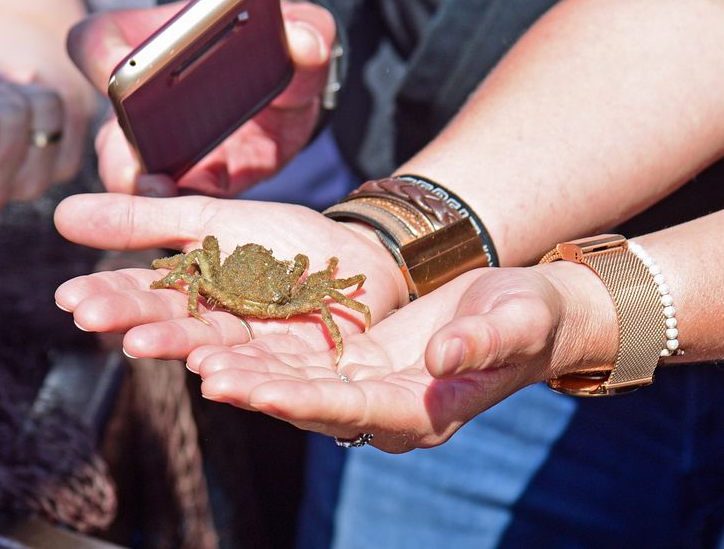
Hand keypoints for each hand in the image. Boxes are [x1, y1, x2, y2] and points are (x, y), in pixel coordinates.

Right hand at [53, 193, 407, 359]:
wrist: (357, 256)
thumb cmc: (282, 240)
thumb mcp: (210, 219)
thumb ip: (145, 222)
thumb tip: (62, 214)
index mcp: (196, 291)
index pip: (146, 292)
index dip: (109, 294)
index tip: (68, 297)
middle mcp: (220, 323)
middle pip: (173, 321)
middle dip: (131, 319)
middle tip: (89, 316)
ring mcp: (259, 346)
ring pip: (215, 347)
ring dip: (177, 346)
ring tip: (141, 343)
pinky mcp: (300, 362)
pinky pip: (271, 366)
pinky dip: (241, 368)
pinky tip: (210, 366)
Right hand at [66, 0, 336, 197]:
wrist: (294, 85)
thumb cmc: (281, 43)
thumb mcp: (302, 30)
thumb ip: (307, 31)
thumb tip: (304, 44)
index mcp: (150, 42)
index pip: (99, 42)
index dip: (101, 56)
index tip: (122, 71)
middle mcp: (141, 99)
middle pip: (110, 123)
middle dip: (120, 145)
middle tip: (140, 161)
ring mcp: (161, 146)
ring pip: (132, 172)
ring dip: (144, 186)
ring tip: (165, 194)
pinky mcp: (196, 181)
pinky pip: (180, 202)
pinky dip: (189, 209)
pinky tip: (209, 214)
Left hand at [189, 264, 613, 452]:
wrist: (527, 312)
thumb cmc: (530, 316)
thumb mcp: (517, 321)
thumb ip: (484, 342)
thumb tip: (443, 360)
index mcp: (425, 411)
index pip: (354, 411)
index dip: (300, 401)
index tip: (252, 391)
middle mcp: (387, 408)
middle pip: (310, 404)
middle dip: (256, 389)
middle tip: (202, 373)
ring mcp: (368, 387)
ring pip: (296, 382)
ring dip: (247, 371)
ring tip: (193, 355)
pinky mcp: (356, 362)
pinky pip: (301, 359)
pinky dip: (262, 349)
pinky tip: (221, 334)